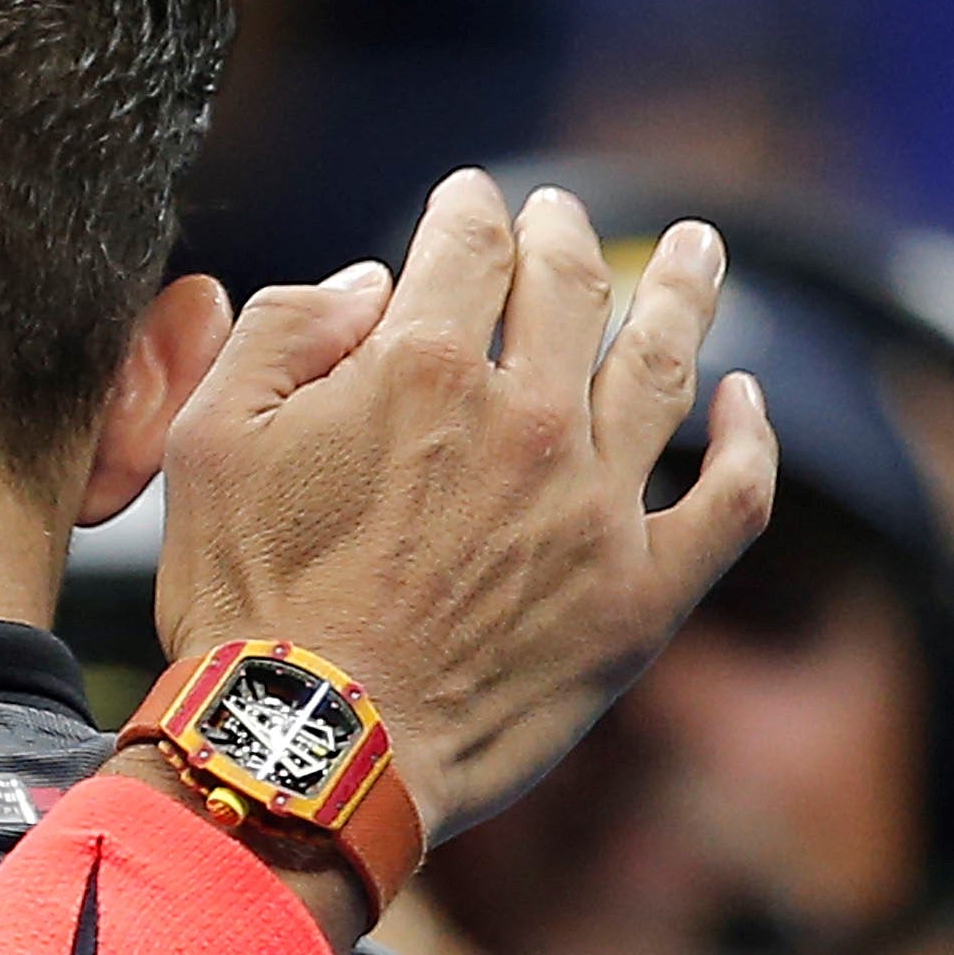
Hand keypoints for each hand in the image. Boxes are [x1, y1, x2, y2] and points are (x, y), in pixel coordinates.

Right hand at [155, 173, 776, 846]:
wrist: (311, 753)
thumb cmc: (244, 605)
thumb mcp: (205, 442)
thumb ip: (281, 332)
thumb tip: (368, 284)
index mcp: (422, 365)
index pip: (470, 244)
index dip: (471, 209)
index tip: (470, 202)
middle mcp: (527, 418)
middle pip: (572, 285)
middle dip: (564, 235)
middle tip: (563, 214)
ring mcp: (596, 505)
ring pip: (666, 364)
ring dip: (683, 292)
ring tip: (695, 248)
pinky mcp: (640, 593)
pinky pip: (729, 499)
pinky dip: (748, 440)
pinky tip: (745, 400)